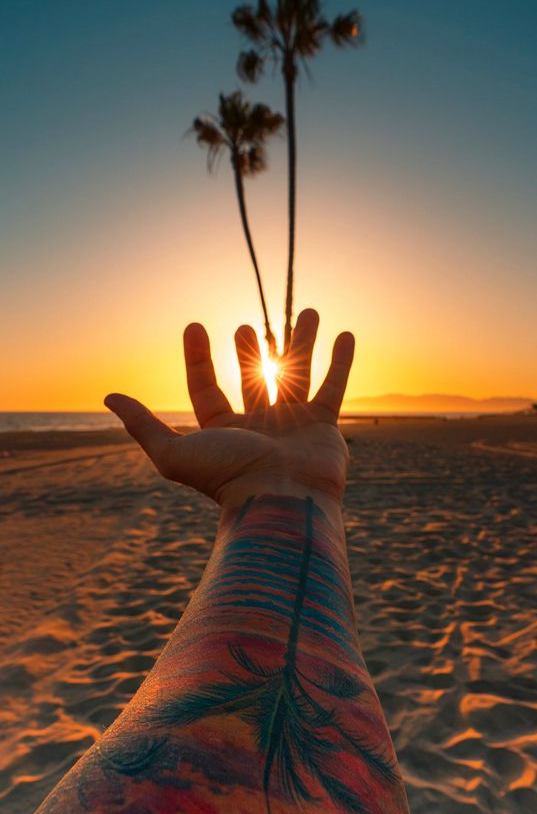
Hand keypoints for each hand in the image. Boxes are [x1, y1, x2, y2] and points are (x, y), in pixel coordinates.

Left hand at [104, 309, 354, 513]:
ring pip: (295, 376)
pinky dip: (340, 362)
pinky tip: (345, 335)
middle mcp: (257, 428)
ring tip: (306, 312)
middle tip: (244, 327)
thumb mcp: (173, 452)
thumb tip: (109, 397)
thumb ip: (143, 424)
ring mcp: (292, 426)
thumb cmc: (227, 478)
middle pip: (251, 381)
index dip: (198, 358)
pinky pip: (334, 387)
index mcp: (222, 432)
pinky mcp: (324, 427)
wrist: (281, 501)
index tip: (194, 325)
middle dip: (248, 354)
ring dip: (300, 344)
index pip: (205, 388)